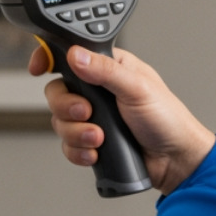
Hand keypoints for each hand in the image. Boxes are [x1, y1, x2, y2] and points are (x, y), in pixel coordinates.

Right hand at [29, 43, 215, 195]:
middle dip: (68, 107)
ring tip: (100, 137)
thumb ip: (105, 71)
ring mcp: (94, 117)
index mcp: (108, 68)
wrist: (176, 160)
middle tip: (87, 113)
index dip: (49, 58)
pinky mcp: (92, 141)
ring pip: (60, 122)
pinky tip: (96, 152)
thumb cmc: (167, 119)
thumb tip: (76, 56)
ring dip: (76, 133)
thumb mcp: (138, 88)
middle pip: (58, 92)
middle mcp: (98, 91)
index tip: (38, 69)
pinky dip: (79, 151)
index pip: (71, 55)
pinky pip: (69, 146)